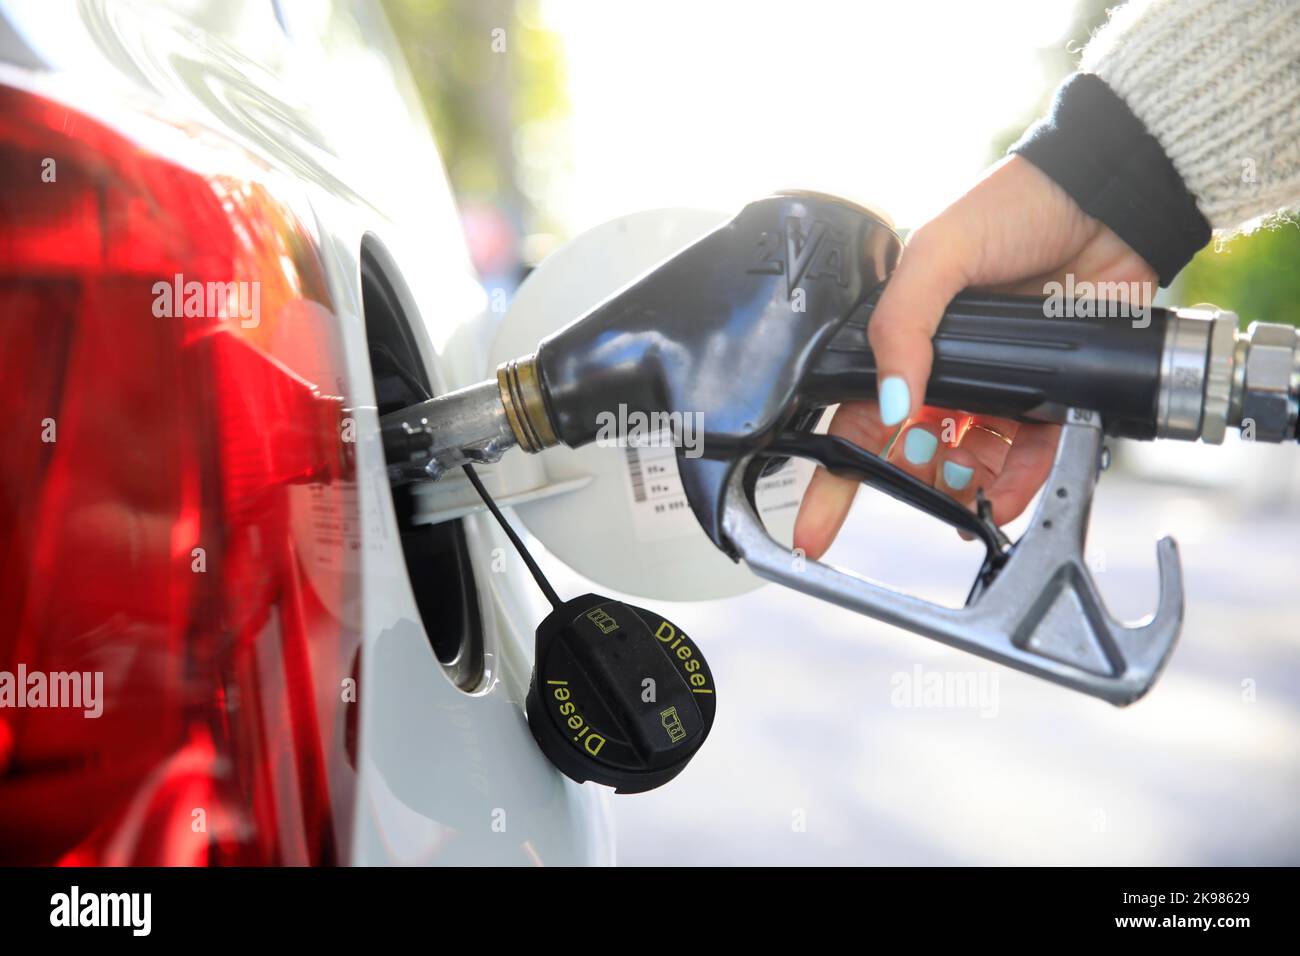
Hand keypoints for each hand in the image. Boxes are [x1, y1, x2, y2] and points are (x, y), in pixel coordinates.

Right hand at [793, 155, 1156, 559]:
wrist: (1106, 198)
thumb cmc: (1013, 207)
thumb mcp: (937, 252)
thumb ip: (902, 325)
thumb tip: (893, 403)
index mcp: (905, 341)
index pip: (857, 418)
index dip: (834, 478)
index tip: (813, 531)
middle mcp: (947, 371)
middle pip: (914, 455)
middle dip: (912, 483)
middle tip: (923, 490)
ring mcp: (999, 388)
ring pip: (969, 465)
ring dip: (965, 491)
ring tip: (970, 499)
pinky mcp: (1052, 398)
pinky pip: (1029, 458)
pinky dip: (1018, 483)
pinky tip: (1008, 495)